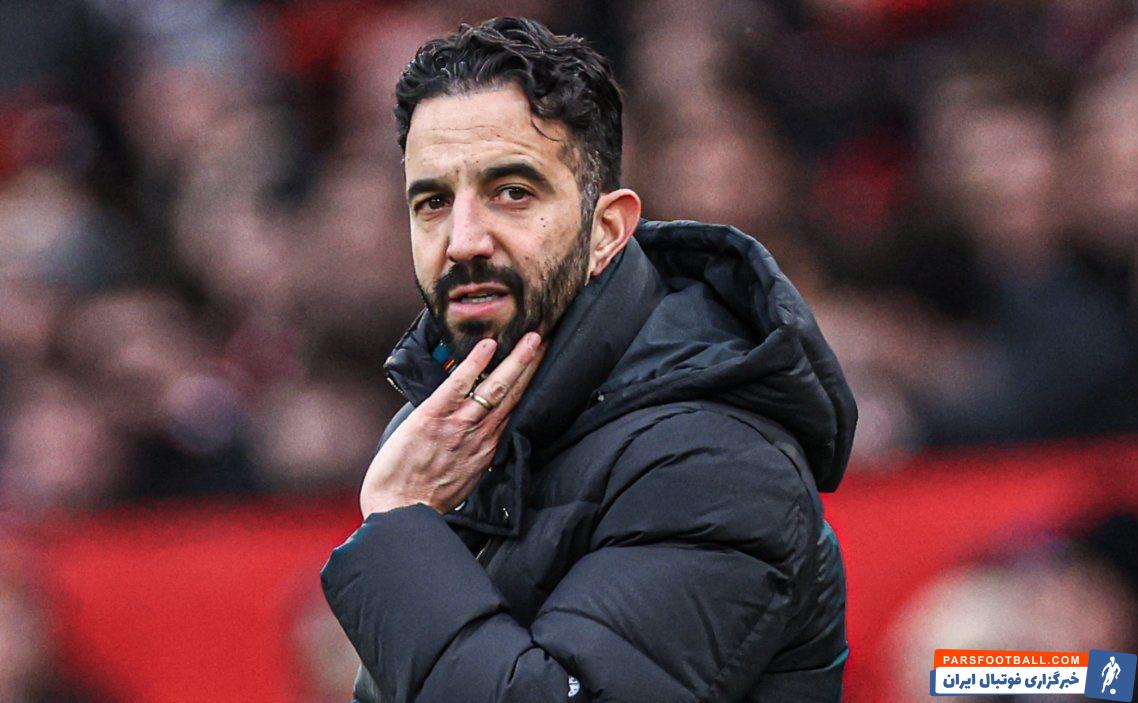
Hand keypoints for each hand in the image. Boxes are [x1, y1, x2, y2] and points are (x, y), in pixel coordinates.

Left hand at [359, 332, 545, 516]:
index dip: (529, 384)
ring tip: (531, 338)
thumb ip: (475, 452)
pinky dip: (474, 365)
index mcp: (487, 447)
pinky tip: (488, 347)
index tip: (543, 364)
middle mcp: (480, 435)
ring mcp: (458, 425)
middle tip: (546, 339)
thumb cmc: (427, 498)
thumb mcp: (464, 477)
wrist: (400, 511)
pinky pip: (458, 386)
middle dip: (532, 366)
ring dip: (516, 361)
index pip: (515, 409)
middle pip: (514, 395)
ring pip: (496, 389)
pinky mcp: (432, 418)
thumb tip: (482, 433)